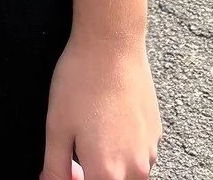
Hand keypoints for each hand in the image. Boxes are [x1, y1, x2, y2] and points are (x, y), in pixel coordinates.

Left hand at [42, 33, 160, 179]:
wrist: (112, 45)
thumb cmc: (81, 82)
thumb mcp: (56, 126)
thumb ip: (55, 167)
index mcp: (107, 173)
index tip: (66, 166)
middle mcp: (135, 170)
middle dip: (91, 174)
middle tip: (74, 149)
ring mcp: (150, 152)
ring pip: (127, 174)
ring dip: (109, 164)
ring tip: (91, 129)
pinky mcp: (157, 135)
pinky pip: (138, 156)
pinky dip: (122, 149)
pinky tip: (108, 119)